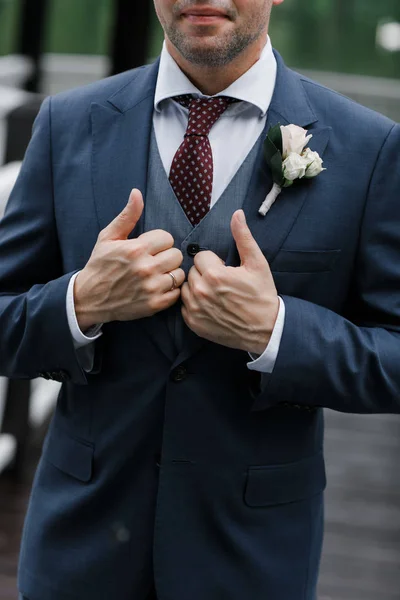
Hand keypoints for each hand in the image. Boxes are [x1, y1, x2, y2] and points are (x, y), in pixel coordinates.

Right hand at [74, 189, 184, 330]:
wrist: (90, 298)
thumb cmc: (100, 265)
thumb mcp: (108, 237)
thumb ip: (127, 216)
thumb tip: (137, 193)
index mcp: (136, 249)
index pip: (167, 238)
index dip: (158, 242)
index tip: (149, 248)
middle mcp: (146, 268)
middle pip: (176, 255)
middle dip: (166, 256)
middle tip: (153, 261)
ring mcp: (151, 288)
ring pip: (179, 274)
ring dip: (170, 273)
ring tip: (156, 275)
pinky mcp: (155, 304)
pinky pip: (177, 292)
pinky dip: (170, 290)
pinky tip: (157, 287)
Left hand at [181, 210, 278, 354]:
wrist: (266, 328)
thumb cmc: (262, 294)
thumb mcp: (257, 263)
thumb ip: (243, 237)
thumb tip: (237, 213)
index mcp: (214, 274)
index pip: (201, 256)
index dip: (215, 262)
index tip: (226, 271)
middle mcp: (200, 291)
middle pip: (192, 271)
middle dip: (205, 274)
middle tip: (222, 283)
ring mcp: (195, 309)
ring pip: (186, 288)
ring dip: (197, 288)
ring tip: (215, 294)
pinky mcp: (193, 323)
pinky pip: (184, 306)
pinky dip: (194, 305)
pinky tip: (211, 306)